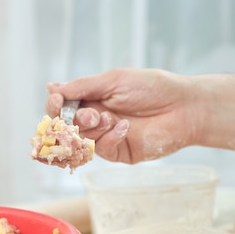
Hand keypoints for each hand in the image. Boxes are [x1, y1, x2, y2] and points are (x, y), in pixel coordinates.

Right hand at [46, 68, 193, 163]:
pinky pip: (102, 150)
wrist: (183, 107)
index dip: (55, 105)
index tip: (57, 101)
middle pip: (66, 126)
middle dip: (72, 120)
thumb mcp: (114, 81)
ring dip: (91, 129)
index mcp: (92, 98)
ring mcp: (106, 137)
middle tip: (89, 113)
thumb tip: (51, 87)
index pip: (62, 106)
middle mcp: (96, 119)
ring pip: (81, 140)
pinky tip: (124, 128)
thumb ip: (83, 87)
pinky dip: (108, 138)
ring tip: (108, 118)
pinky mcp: (119, 152)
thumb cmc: (152, 88)